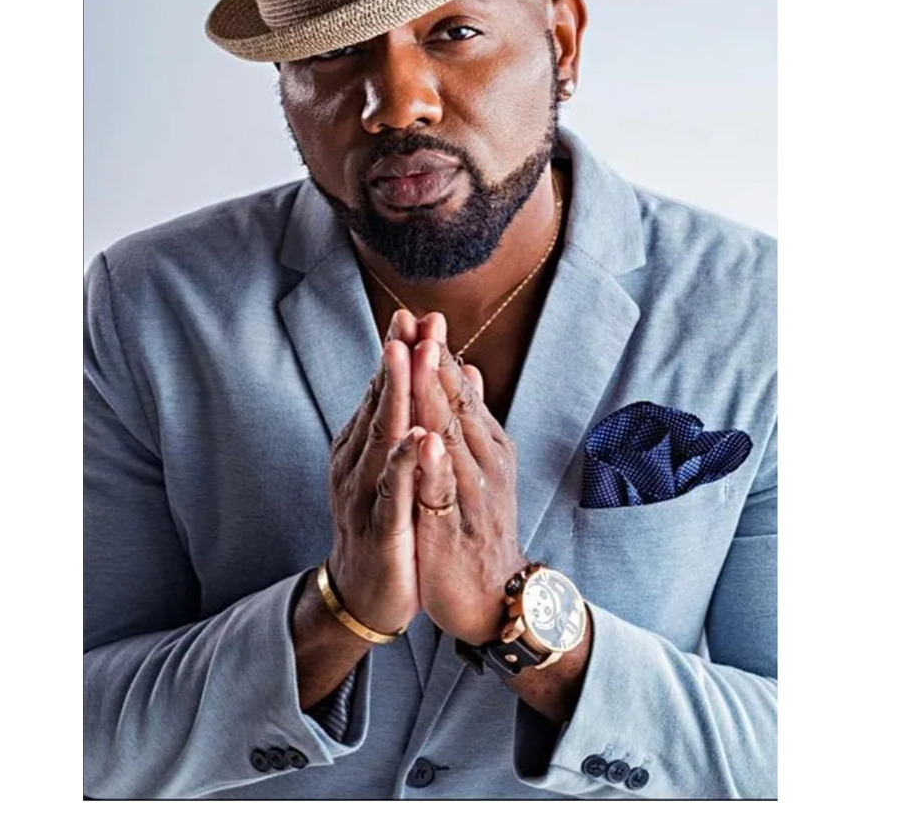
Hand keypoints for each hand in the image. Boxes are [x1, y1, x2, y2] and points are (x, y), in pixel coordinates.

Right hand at [322, 309, 423, 635]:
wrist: (366, 594)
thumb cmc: (387, 525)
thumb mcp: (396, 469)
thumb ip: (409, 424)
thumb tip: (431, 378)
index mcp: (363, 446)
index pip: (383, 392)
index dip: (399, 354)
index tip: (416, 315)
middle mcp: (357, 462)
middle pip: (379, 403)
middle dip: (396, 360)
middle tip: (411, 319)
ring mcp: (364, 493)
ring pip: (381, 436)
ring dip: (394, 394)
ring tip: (406, 356)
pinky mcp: (379, 527)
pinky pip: (391, 490)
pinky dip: (402, 461)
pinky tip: (416, 437)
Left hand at [408, 313, 526, 644]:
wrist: (493, 595)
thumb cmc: (479, 524)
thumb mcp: (478, 464)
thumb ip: (471, 418)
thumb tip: (467, 367)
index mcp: (484, 444)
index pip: (458, 391)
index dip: (437, 354)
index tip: (419, 316)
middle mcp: (483, 462)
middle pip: (456, 405)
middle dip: (435, 363)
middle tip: (421, 322)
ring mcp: (471, 494)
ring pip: (451, 440)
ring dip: (437, 399)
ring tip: (423, 360)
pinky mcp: (454, 528)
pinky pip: (445, 493)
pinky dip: (438, 466)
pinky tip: (428, 442)